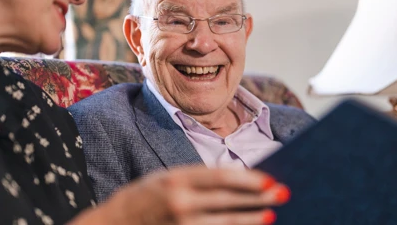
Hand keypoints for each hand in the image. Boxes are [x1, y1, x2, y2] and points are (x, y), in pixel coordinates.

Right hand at [70, 166, 289, 224]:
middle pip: (227, 201)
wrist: (115, 223)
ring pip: (224, 224)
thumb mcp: (168, 178)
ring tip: (270, 216)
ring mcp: (181, 224)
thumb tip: (238, 179)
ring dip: (250, 220)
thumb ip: (199, 179)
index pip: (219, 177)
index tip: (269, 179)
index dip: (247, 180)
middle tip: (281, 195)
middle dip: (257, 199)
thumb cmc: (145, 196)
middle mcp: (179, 202)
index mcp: (176, 179)